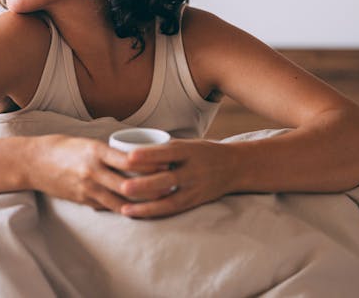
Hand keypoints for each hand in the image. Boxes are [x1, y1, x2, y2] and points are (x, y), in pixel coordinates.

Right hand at [27, 134, 159, 212]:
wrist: (33, 162)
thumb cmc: (61, 147)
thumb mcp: (86, 143)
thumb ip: (107, 151)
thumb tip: (134, 158)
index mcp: (96, 151)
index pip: (129, 160)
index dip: (150, 164)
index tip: (167, 164)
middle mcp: (93, 170)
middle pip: (129, 184)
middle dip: (152, 188)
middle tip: (171, 187)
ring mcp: (87, 188)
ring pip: (121, 200)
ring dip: (141, 203)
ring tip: (160, 202)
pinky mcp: (83, 200)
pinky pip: (108, 206)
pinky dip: (123, 208)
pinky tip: (137, 209)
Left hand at [117, 139, 235, 218]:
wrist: (235, 166)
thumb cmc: (202, 152)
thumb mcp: (187, 144)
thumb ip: (163, 149)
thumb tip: (129, 149)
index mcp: (189, 151)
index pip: (168, 153)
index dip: (149, 154)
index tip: (129, 157)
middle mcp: (193, 170)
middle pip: (168, 179)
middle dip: (145, 185)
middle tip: (123, 186)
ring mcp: (195, 188)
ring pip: (170, 200)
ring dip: (146, 206)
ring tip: (125, 209)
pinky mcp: (195, 202)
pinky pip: (173, 209)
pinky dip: (155, 213)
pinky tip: (138, 215)